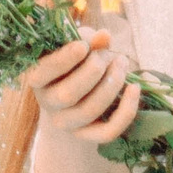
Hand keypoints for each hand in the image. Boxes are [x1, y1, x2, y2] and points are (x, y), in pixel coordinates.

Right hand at [20, 30, 138, 146]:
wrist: (75, 95)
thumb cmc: (75, 62)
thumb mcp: (77, 47)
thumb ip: (88, 40)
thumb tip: (104, 36)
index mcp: (38, 78)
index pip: (43, 72)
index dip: (63, 59)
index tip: (83, 46)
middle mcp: (48, 104)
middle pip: (68, 94)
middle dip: (93, 71)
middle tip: (108, 55)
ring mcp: (67, 123)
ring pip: (90, 110)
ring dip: (112, 84)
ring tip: (122, 62)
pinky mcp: (88, 135)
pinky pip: (108, 131)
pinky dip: (126, 111)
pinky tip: (134, 87)